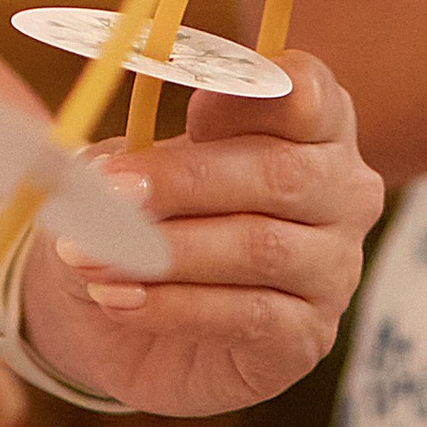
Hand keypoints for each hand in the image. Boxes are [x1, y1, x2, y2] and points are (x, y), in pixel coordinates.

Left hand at [21, 49, 383, 412]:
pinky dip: (173, 305)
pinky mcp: (307, 336)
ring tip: (89, 256)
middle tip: (108, 194)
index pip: (306, 90)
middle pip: (278, 173)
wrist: (123, 320)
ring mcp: (333, 267)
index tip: (193, 104)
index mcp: (305, 123)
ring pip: (259, 248)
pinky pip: (247, 315)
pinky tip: (118, 299)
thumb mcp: (121, 172)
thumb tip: (88, 169)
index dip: (257, 92)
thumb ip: (122, 156)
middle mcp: (339, 191)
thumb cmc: (140, 218)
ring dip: (166, 251)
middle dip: (184, 181)